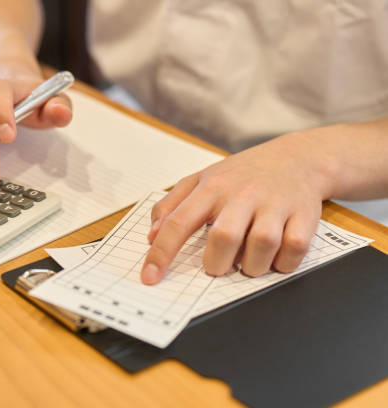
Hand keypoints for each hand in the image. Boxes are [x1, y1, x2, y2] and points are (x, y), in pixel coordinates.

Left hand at [141, 131, 338, 283]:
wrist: (296, 157)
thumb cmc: (241, 175)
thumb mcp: (201, 181)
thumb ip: (171, 206)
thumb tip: (152, 236)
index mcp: (212, 188)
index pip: (179, 222)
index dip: (161, 253)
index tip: (150, 277)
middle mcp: (243, 195)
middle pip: (224, 238)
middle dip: (216, 264)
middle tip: (217, 266)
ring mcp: (276, 204)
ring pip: (262, 246)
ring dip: (251, 267)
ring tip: (247, 262)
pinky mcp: (305, 215)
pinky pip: (294, 249)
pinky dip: (282, 263)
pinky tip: (274, 258)